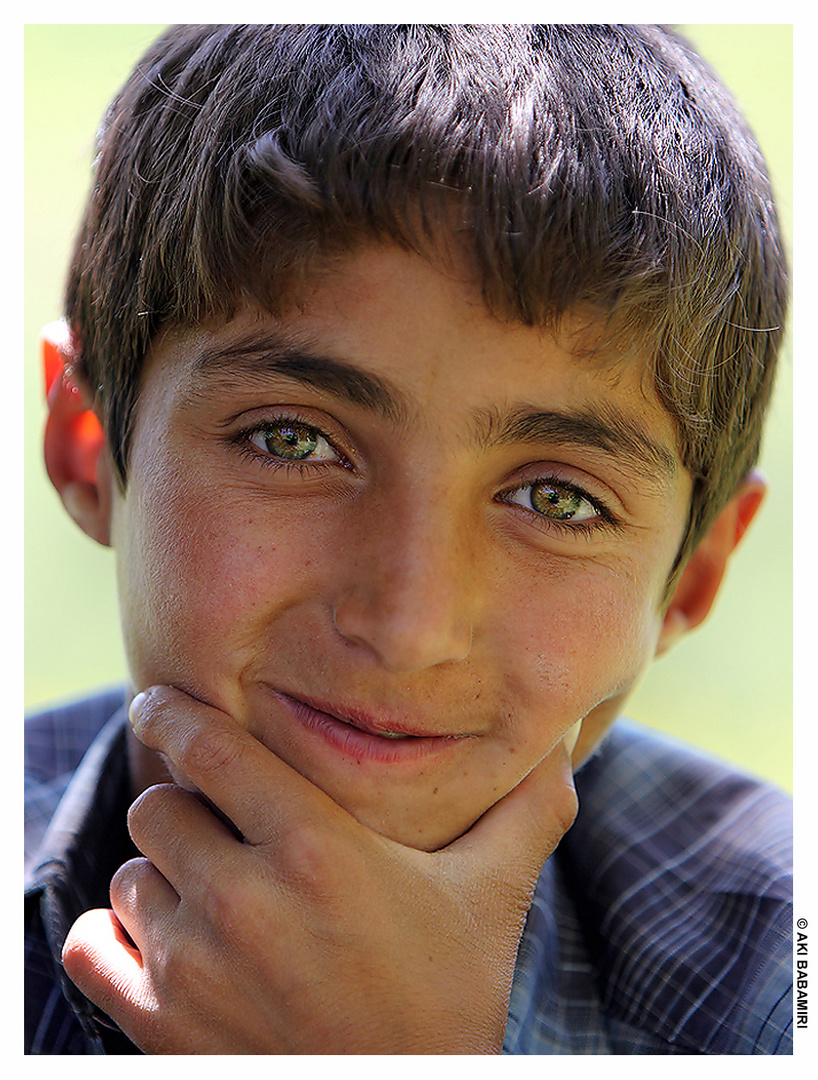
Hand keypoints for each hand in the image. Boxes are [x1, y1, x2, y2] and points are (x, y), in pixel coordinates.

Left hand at [62, 686, 577, 1053]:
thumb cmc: (448, 999)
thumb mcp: (492, 897)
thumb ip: (527, 812)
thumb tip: (566, 743)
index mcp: (317, 848)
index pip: (211, 748)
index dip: (176, 715)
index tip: (164, 705)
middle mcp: (244, 899)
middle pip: (158, 805)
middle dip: (184, 805)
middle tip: (221, 825)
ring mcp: (196, 968)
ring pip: (132, 873)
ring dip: (162, 874)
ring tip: (210, 891)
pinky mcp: (163, 1028)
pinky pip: (92, 948)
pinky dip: (114, 936)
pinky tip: (159, 938)